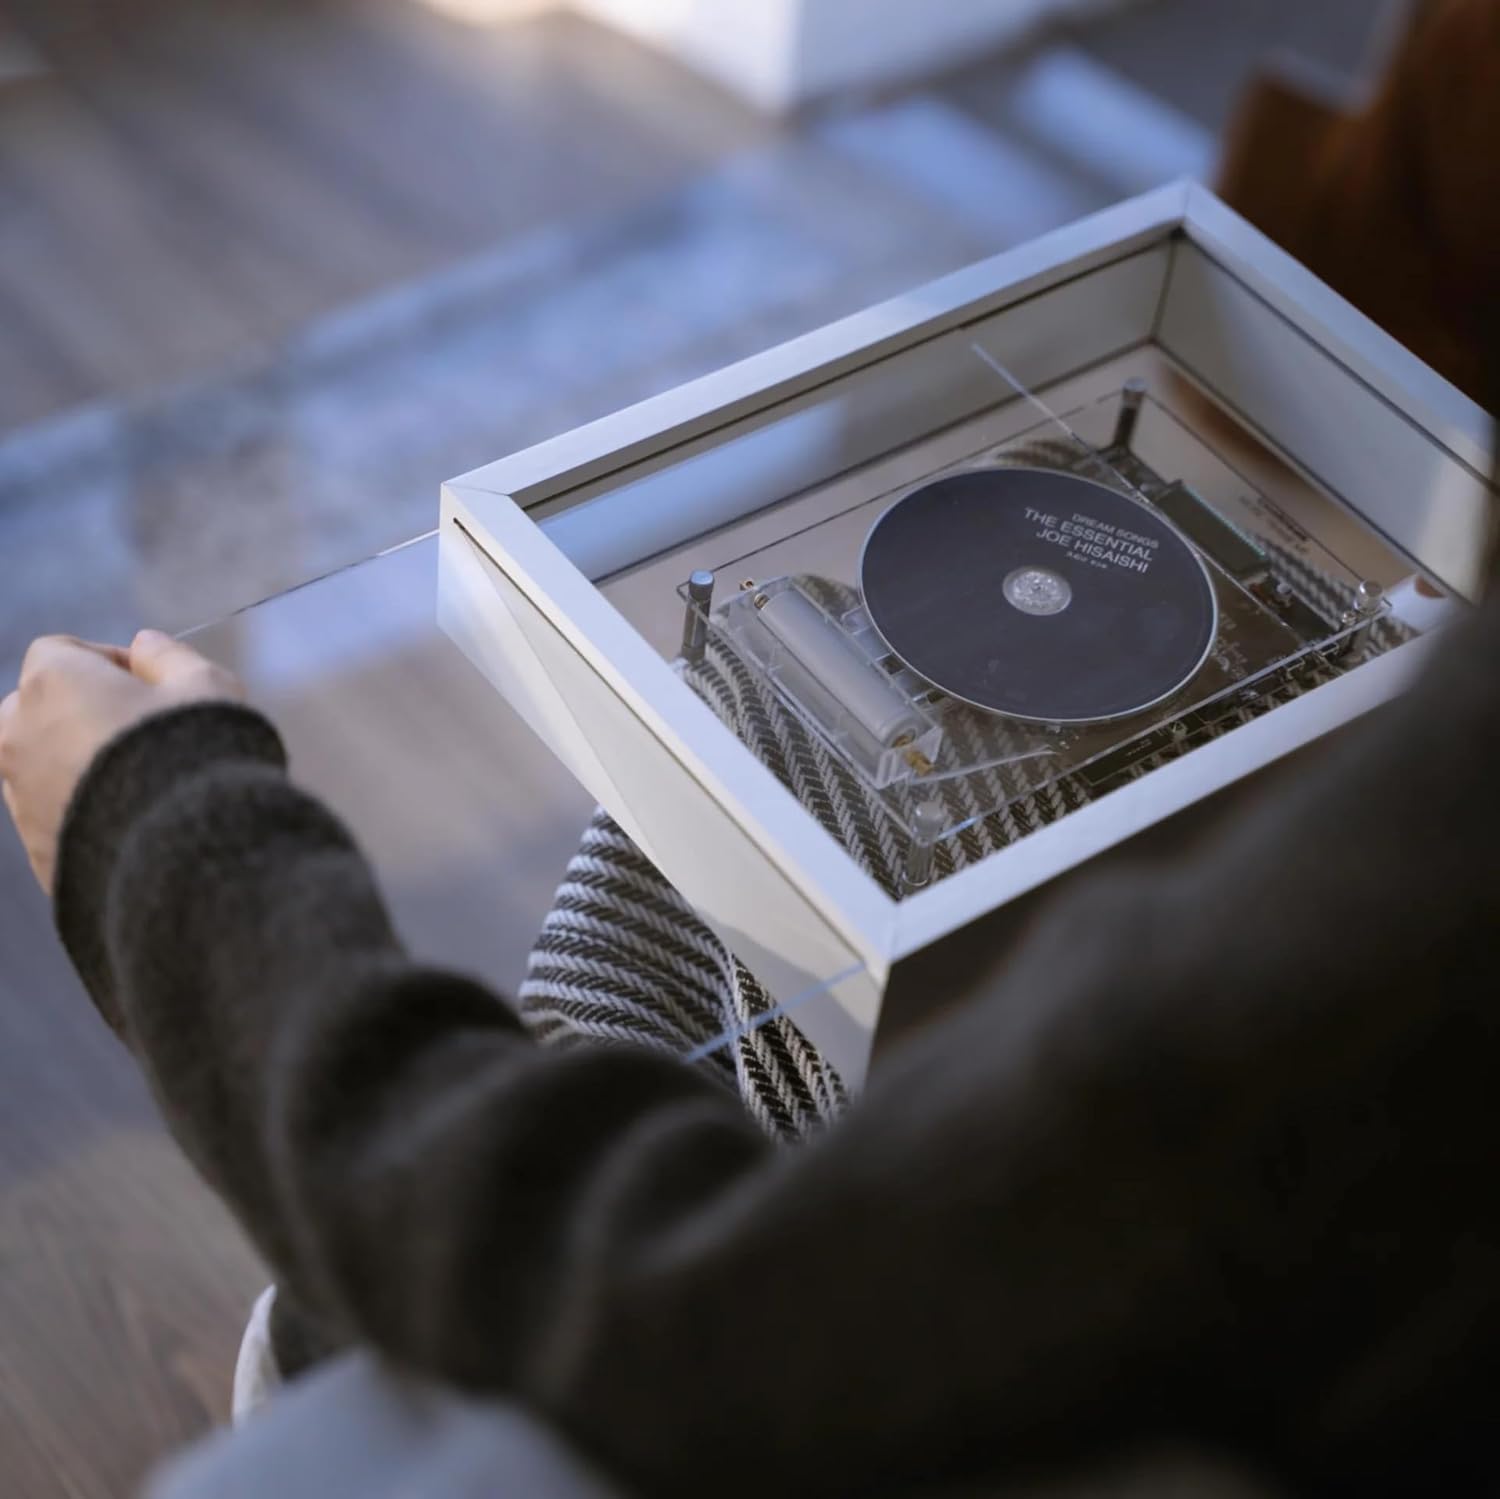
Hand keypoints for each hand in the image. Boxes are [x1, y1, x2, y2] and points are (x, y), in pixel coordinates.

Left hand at [0, 630, 243, 893]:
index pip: (60, 652)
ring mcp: (21, 797)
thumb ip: (169, 656)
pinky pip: (54, 816)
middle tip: (139, 731)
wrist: (185, 854)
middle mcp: (18, 735)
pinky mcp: (36, 849)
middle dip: (79, 711)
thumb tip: (145, 645)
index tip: (152, 685)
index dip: (109, 662)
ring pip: (39, 764)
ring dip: (77, 762)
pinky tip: (132, 821)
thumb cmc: (194, 753)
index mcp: (52, 683)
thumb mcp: (204, 685)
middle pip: (35, 708)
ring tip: (139, 782)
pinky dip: (82, 811)